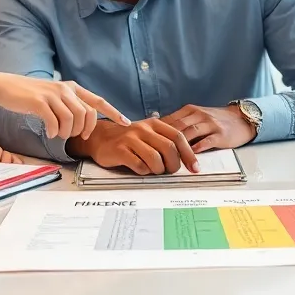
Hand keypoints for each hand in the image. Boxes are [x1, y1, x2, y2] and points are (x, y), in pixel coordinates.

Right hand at [0, 74, 128, 140]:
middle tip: (76, 137)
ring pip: (72, 119)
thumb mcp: (53, 96)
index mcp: (71, 87)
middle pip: (86, 114)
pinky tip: (49, 134)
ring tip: (58, 135)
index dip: (114, 112)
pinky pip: (54, 122)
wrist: (4, 86)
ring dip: (68, 132)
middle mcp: (65, 89)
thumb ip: (68, 104)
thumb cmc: (29, 95)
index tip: (126, 123)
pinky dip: (54, 132)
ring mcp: (52, 94)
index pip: (98, 101)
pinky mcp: (39, 102)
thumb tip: (82, 121)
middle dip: (84, 130)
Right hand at [69, 119, 199, 174]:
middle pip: (169, 148)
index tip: (195, 168)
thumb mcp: (148, 134)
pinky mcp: (119, 150)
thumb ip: (165, 142)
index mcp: (154, 124)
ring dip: (159, 169)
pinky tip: (141, 169)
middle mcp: (143, 129)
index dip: (189, 154)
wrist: (100, 138)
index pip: (178, 137)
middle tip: (170, 171)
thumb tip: (186, 159)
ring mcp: (130, 139)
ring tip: (155, 171)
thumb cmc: (128, 139)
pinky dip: (144, 171)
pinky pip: (138, 165)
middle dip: (174, 164)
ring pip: (155, 158)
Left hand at [161, 104, 256, 151]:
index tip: (146, 142)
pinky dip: (197, 148)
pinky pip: (207, 141)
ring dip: (179, 147)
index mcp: (190, 110)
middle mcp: (199, 115)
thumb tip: (157, 134)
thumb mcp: (197, 117)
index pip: (169, 120)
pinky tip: (189, 156)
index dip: (156, 132)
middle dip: (165, 140)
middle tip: (153, 152)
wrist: (241, 119)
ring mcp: (210, 124)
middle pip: (178, 126)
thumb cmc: (216, 121)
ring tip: (169, 158)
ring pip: (191, 133)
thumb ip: (180, 124)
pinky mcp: (221, 134)